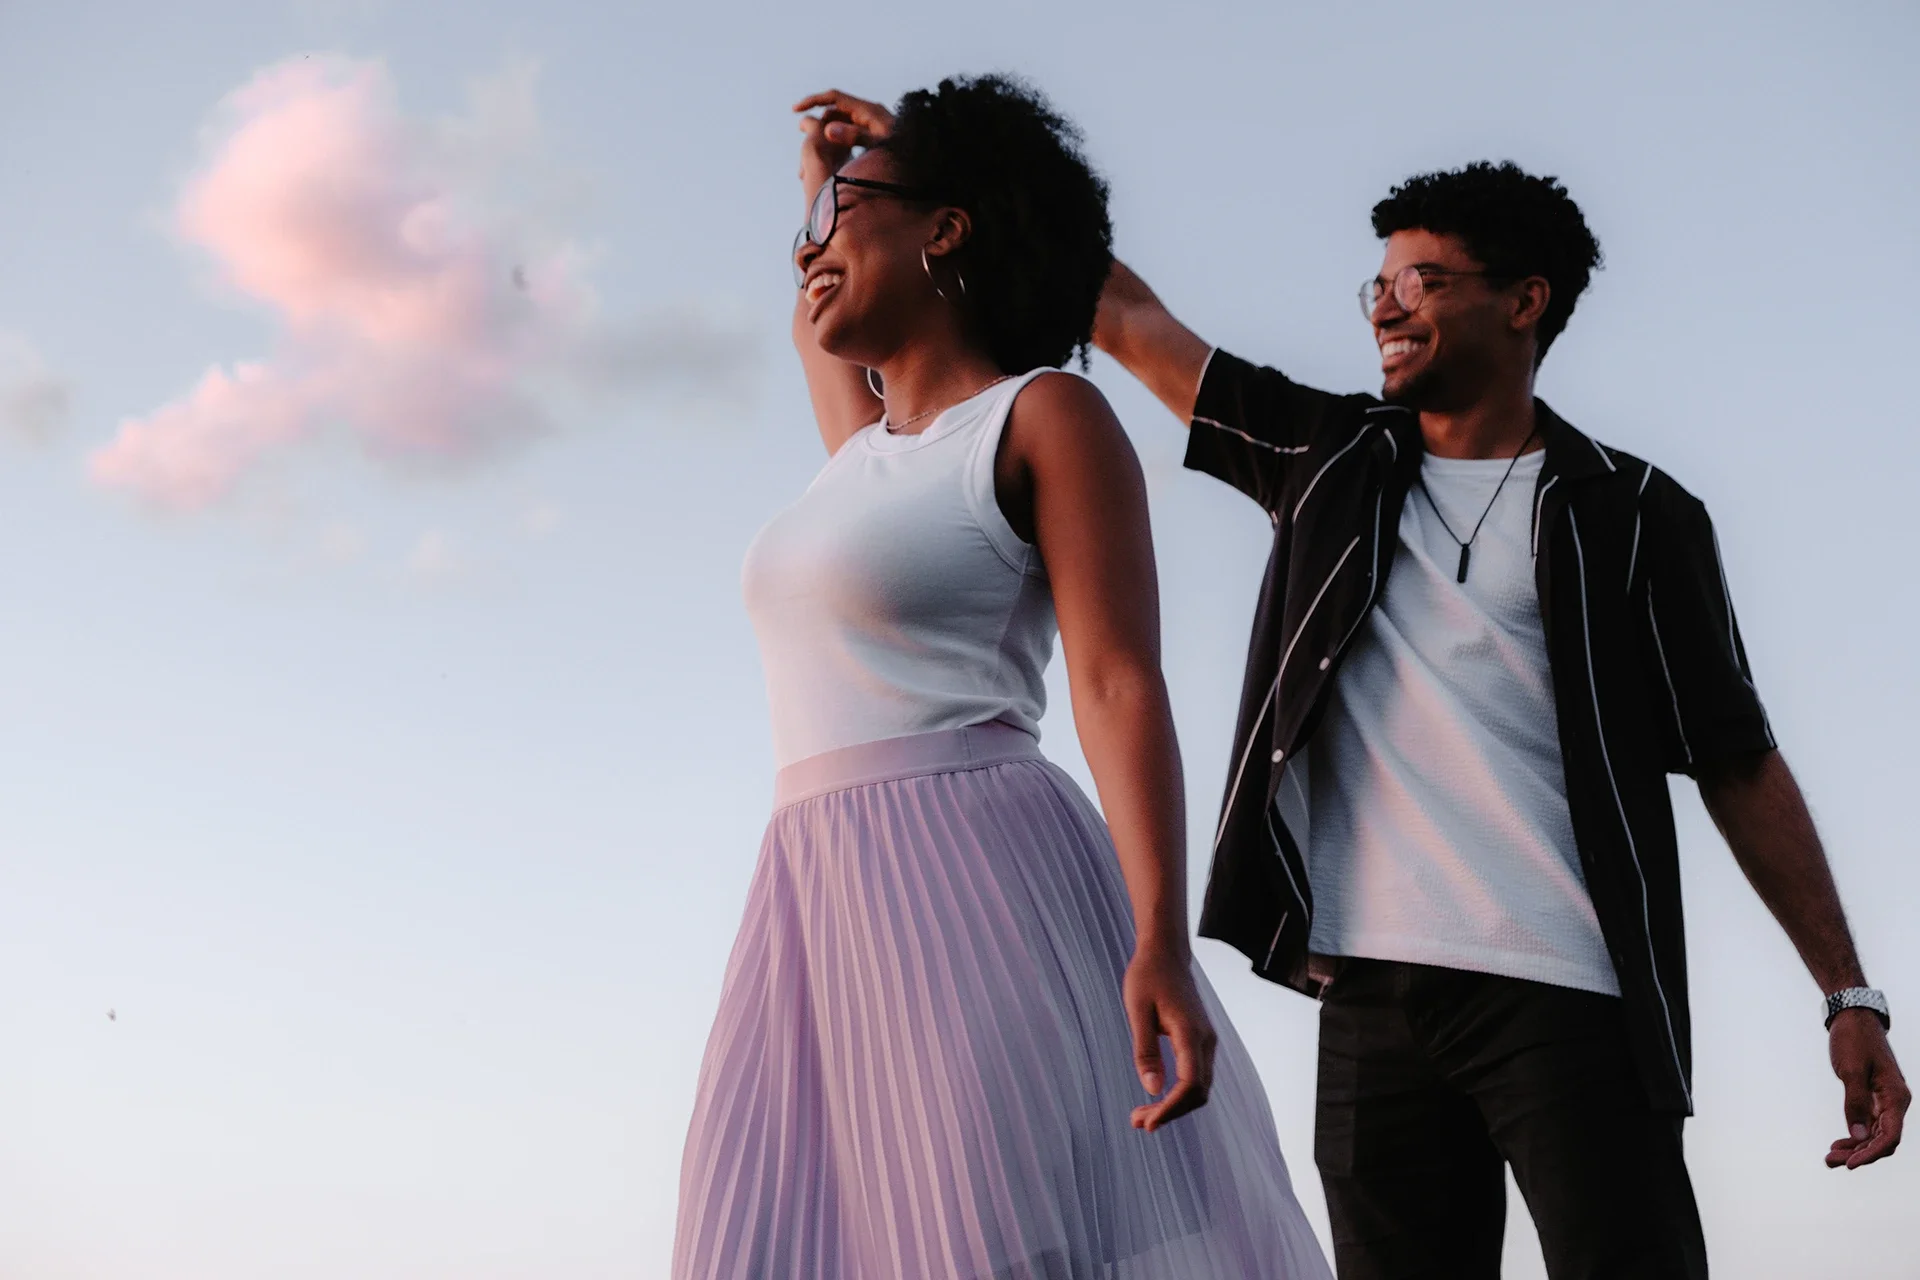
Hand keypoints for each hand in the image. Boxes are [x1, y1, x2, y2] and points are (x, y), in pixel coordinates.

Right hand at [793, 89, 895, 195]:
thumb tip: (828, 130)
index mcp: (867, 110)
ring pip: (842, 123)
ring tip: (814, 152)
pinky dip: (838, 142)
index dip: (813, 101)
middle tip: (802, 136)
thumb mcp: (877, 145)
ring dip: (827, 134)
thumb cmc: (904, 152)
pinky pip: (850, 133)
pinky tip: (832, 158)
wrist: (926, 159)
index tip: (795, 110)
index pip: (834, 97)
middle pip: (836, 110)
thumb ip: (853, 136)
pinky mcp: (874, 134)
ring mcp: (872, 123)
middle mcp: (869, 113)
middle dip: (818, 121)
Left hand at [1124, 942, 1216, 1131]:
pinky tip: (1156, 1097)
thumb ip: (1145, 1050)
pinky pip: (1196, 1076)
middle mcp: (1205, 1040)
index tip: (1147, 1123)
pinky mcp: (1200, 1041)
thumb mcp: (1137, 1011)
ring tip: (1141, 1115)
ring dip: (1174, 1106)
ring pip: (1199, 1087)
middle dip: (1170, 1112)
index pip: (1190, 1084)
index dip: (1171, 1108)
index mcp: (1190, 1033)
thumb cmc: (1147, 977)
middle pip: (1198, 1092)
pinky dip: (1179, 1093)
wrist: (1165, 953)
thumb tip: (1152, 1088)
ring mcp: (1206, 1041)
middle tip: (1137, 1122)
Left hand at [1825, 1009, 1908, 1168]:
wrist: (1853, 1017)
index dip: (1870, 1153)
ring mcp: (1885, 1101)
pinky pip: (1868, 1124)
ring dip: (1855, 1148)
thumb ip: (1855, 1102)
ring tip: (1830, 1158)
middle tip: (1830, 1162)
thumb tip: (1857, 1134)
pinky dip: (1855, 1135)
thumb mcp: (1852, 1070)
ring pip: (1874, 1134)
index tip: (1850, 1164)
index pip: (1889, 1136)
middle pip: (1882, 1140)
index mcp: (1896, 1097)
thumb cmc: (1854, 1039)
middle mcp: (1895, 1102)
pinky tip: (1840, 1144)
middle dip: (1859, 1154)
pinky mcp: (1873, 1098)